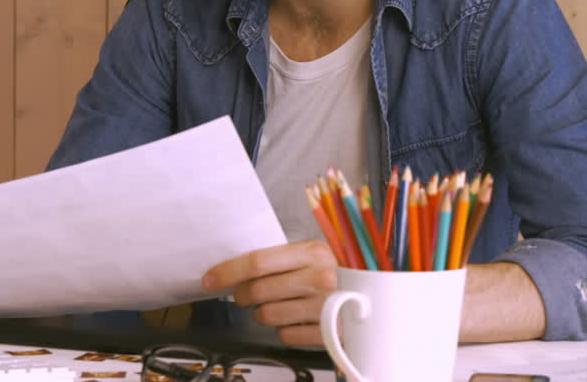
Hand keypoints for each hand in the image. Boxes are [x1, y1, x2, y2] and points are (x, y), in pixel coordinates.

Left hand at [201, 239, 337, 345]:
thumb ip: (282, 258)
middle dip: (243, 294)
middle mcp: (319, 278)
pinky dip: (284, 328)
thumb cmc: (339, 273)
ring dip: (263, 312)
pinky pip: (284, 334)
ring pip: (265, 315)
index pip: (258, 261)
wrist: (375, 297)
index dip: (228, 271)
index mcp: (313, 252)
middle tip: (247, 293)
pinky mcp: (326, 333)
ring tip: (280, 304)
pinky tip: (296, 317)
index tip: (211, 279)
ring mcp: (323, 308)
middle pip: (256, 290)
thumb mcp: (315, 254)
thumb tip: (238, 267)